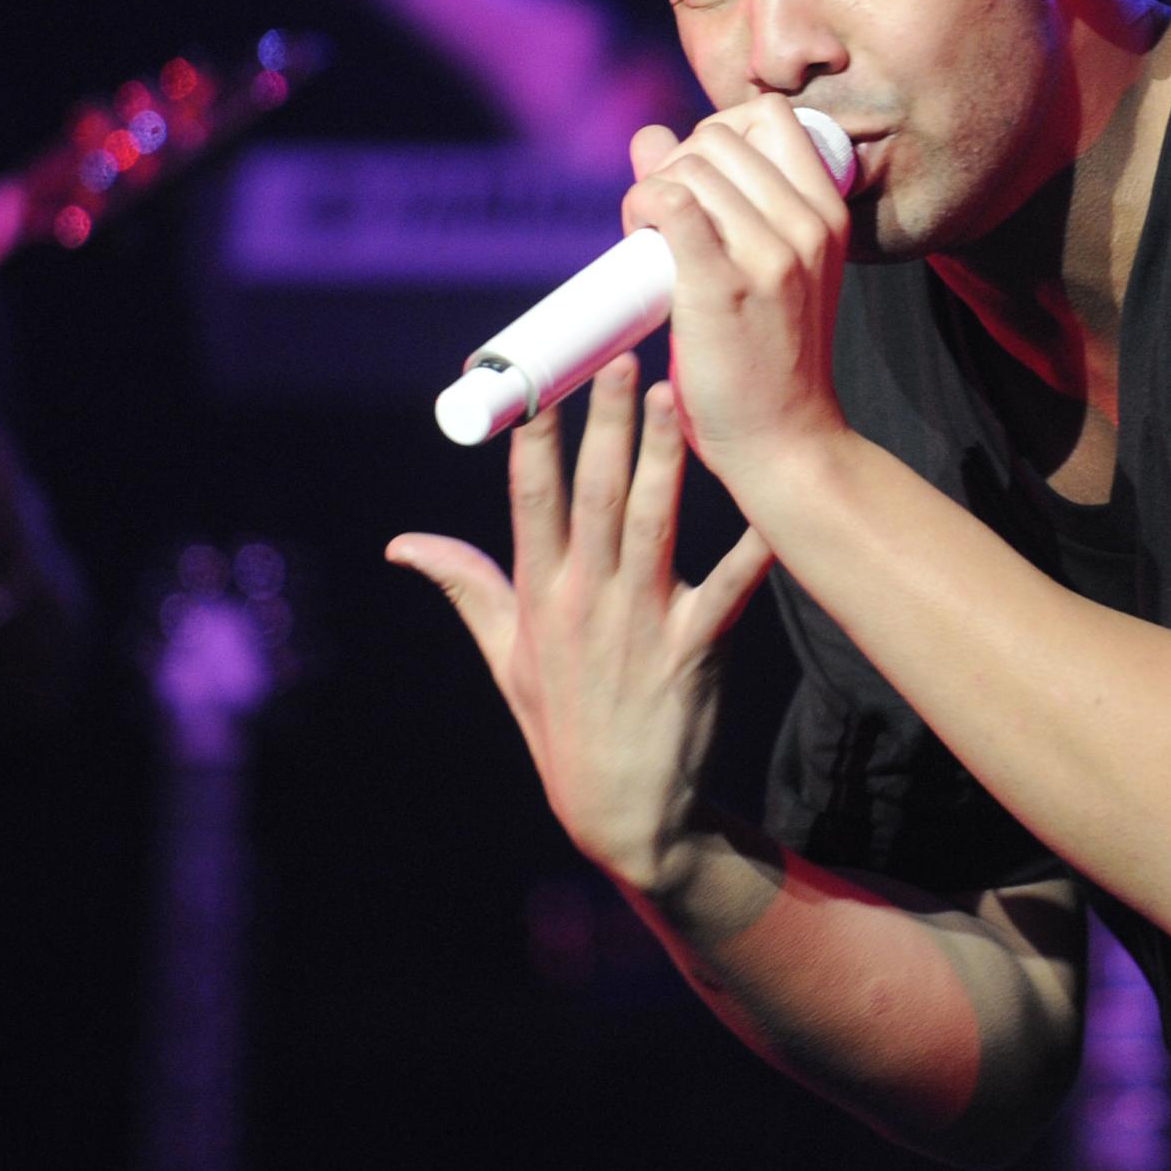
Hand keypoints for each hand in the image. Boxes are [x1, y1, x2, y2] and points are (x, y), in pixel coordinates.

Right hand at [387, 355, 775, 889]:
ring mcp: (641, 624)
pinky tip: (768, 499)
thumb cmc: (564, 727)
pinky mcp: (695, 648)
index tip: (537, 377)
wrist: (625, 813)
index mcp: (539, 596)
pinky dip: (753, 543)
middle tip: (621, 357)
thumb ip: (465, 587)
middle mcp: (585, 601)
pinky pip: (729, 585)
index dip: (533, 435)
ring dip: (667, 456)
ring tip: (680, 393)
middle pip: (596, 494)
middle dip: (607, 423)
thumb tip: (402, 543)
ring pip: (655, 522)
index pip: (529, 499)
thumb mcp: (503, 659)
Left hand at [621, 95, 850, 494]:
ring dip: (652, 191)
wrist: (787, 442)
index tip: (702, 184)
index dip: (719, 132)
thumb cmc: (772, 358)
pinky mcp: (722, 285)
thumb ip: (720, 195)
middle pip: (718, 134)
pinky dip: (641, 206)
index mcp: (828, 213)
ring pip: (688, 166)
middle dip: (678, 164)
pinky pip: (670, 203)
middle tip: (668, 221)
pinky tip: (640, 239)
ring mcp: (769, 254)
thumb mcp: (773, 267)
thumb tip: (649, 135)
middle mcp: (807, 224)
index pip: (769, 114)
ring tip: (652, 240)